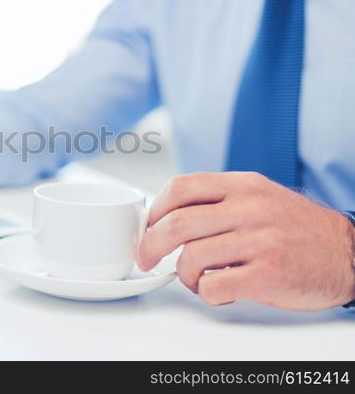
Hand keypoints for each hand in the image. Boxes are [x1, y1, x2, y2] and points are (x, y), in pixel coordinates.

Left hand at [138, 172, 354, 310]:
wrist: (350, 253)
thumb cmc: (298, 228)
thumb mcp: (259, 197)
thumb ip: (218, 201)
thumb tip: (167, 216)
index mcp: (243, 186)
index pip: (181, 187)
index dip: (155, 209)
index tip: (148, 226)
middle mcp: (250, 209)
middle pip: (177, 224)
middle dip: (150, 245)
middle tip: (146, 259)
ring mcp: (260, 241)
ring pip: (191, 258)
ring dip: (184, 275)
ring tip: (198, 279)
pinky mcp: (269, 274)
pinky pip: (214, 286)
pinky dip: (207, 293)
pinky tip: (221, 290)